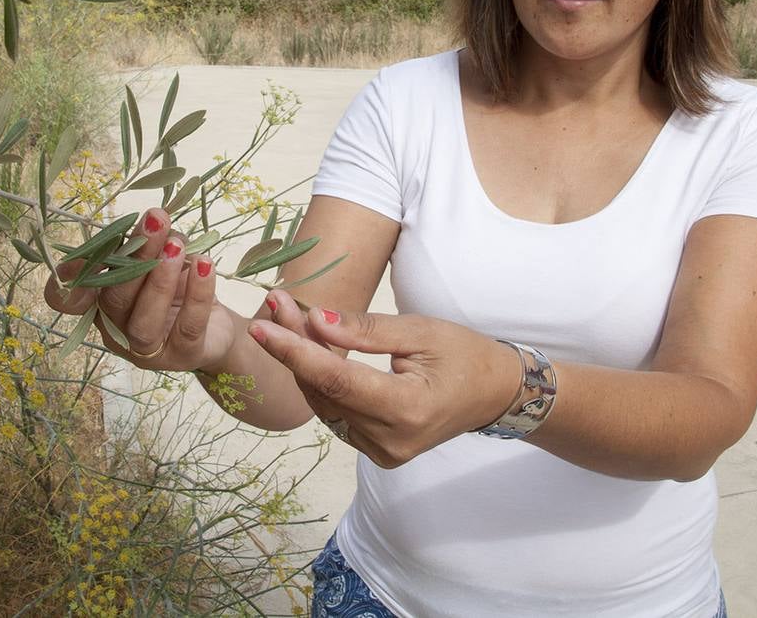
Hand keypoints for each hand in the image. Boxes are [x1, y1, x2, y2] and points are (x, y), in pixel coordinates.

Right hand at [43, 208, 238, 371]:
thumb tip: (154, 222)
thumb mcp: (159, 263)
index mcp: (101, 303)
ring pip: (145, 320)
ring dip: (160, 280)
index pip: (69, 299)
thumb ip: (149, 246)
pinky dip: (198, 293)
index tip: (81, 255)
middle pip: (115, 298)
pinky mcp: (182, 355)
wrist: (215, 329)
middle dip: (135, 256)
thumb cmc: (178, 289)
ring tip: (176, 245)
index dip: (67, 280)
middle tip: (155, 221)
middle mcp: (116, 329)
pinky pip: (188, 326)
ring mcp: (147, 349)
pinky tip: (206, 265)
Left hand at [250, 302, 519, 467]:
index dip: (294, 353)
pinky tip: (311, 349)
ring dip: (303, 363)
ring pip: (324, 405)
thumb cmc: (464, 354)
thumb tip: (314, 320)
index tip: (262, 327)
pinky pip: (336, 414)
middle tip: (277, 304)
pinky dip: (321, 382)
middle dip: (294, 347)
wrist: (494, 393)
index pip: (337, 380)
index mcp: (407, 410)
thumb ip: (365, 330)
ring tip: (289, 319)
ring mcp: (383, 453)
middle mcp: (390, 441)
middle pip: (325, 391)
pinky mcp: (377, 452)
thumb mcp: (420, 331)